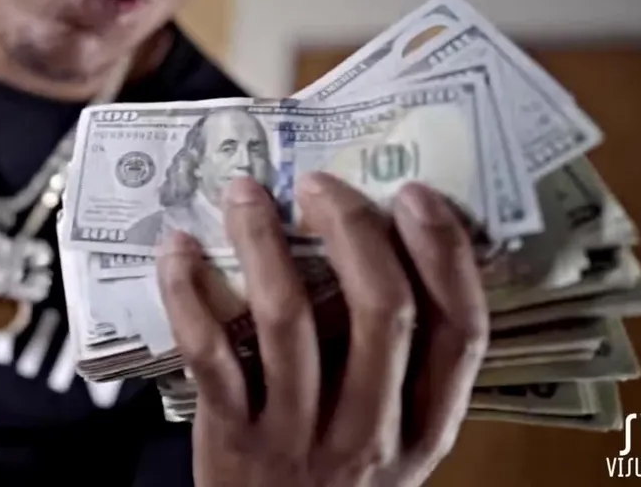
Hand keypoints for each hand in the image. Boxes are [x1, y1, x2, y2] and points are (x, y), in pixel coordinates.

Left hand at [156, 173, 488, 486]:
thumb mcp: (388, 440)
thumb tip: (376, 249)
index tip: (417, 196)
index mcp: (426, 429)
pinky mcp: (232, 437)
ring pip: (288, 318)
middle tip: (319, 184)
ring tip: (245, 194)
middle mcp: (372, 433)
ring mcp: (300, 437)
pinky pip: (210, 352)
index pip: (461, 333)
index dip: (446, 255)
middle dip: (353, 230)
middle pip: (381, 312)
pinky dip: (189, 292)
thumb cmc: (331, 479)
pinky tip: (179, 250)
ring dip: (263, 242)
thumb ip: (392, 367)